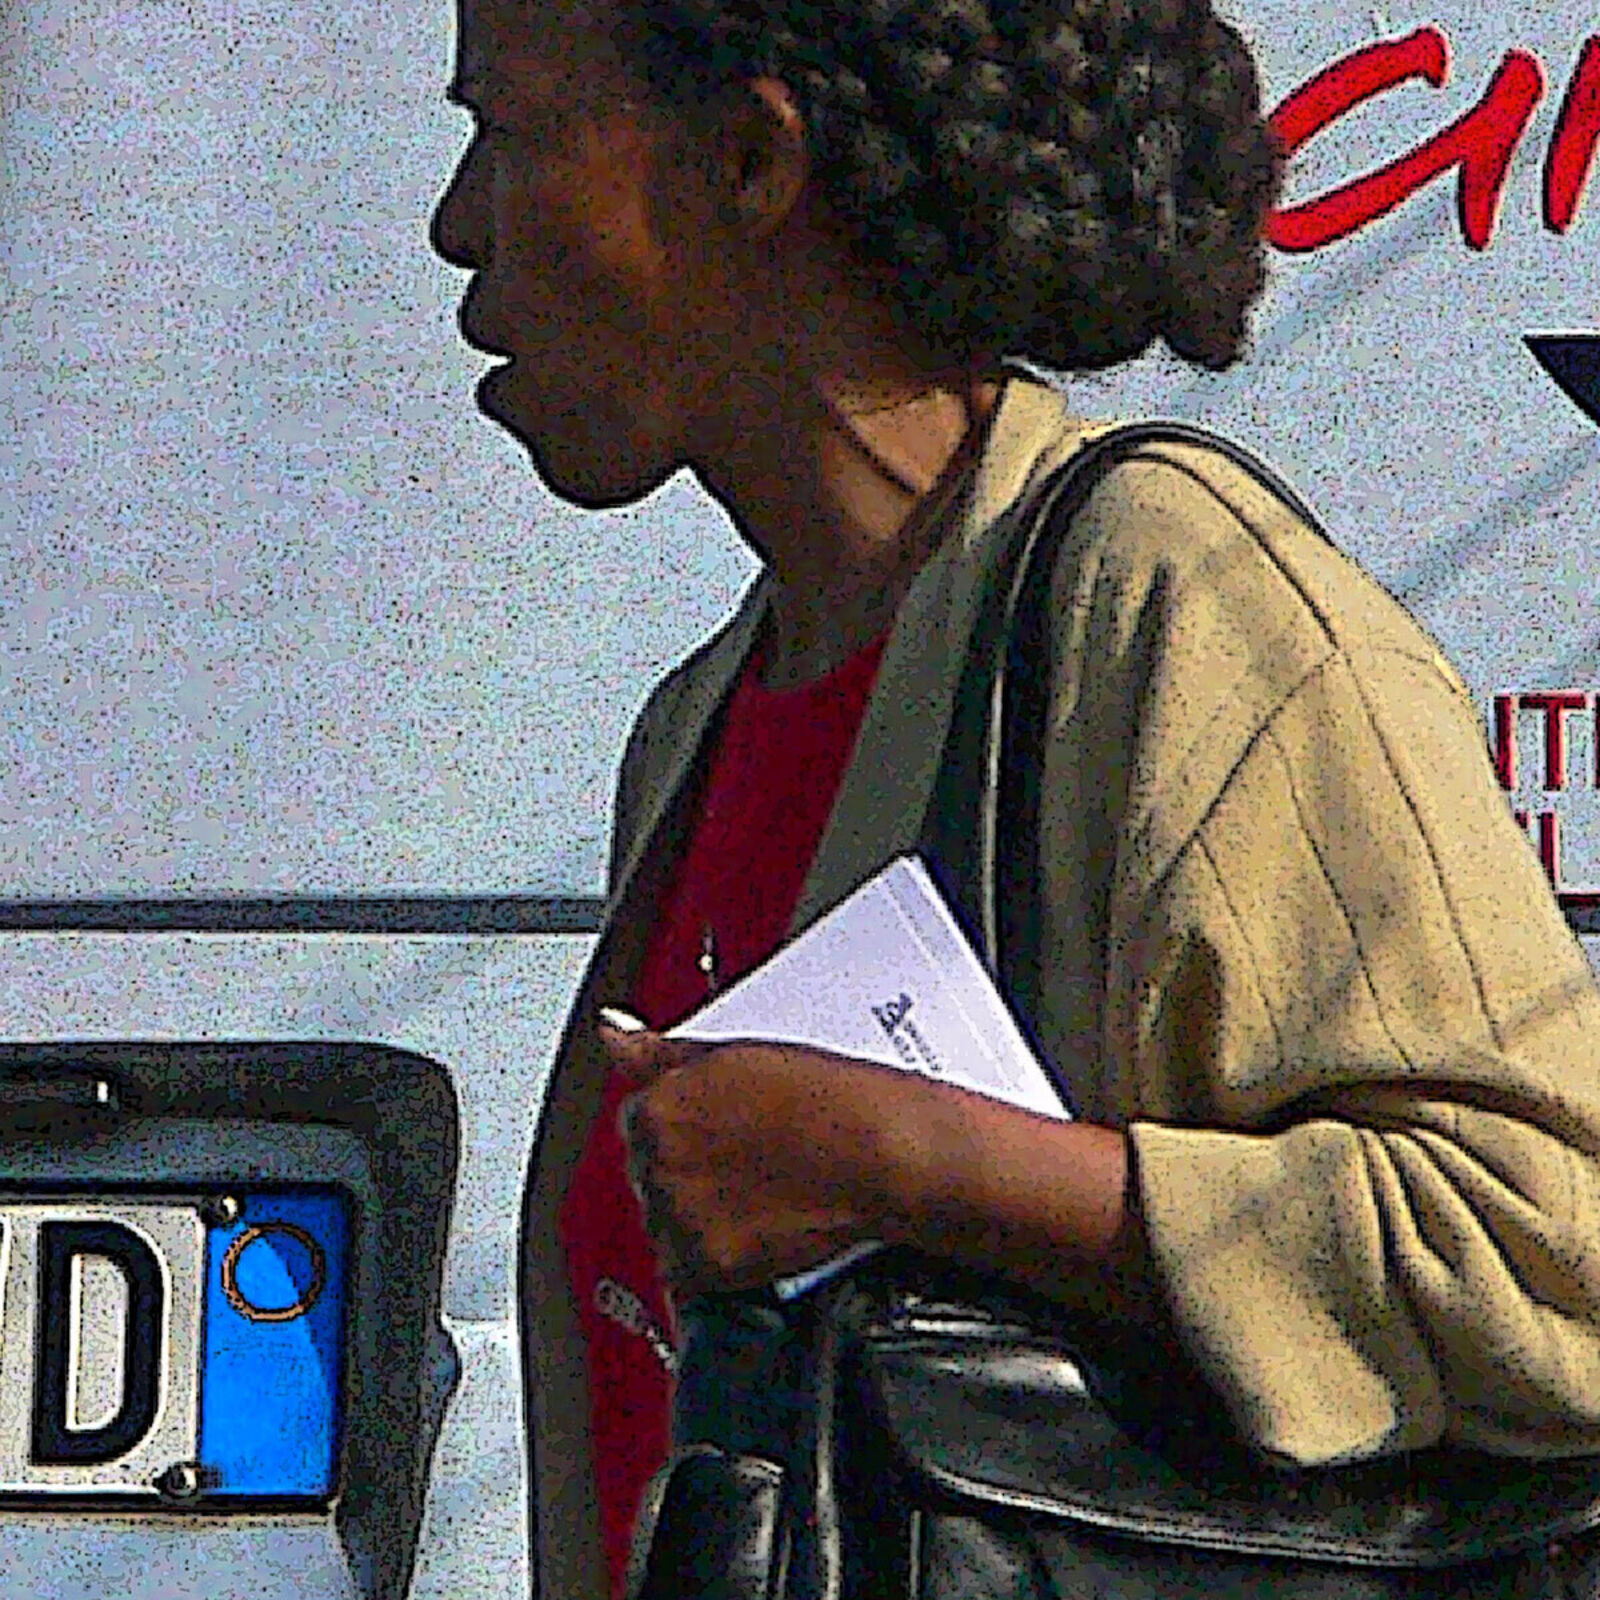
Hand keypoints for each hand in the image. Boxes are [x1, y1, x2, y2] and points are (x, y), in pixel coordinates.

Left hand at [597, 1010, 916, 1297]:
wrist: (885, 1157)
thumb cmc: (830, 1103)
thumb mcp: (739, 1055)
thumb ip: (663, 1053)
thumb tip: (613, 1032)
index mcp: (658, 1106)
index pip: (641, 1120)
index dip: (687, 1126)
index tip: (720, 1132)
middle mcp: (656, 1163)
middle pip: (651, 1171)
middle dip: (690, 1169)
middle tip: (750, 1162)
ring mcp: (678, 1218)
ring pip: (666, 1221)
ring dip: (699, 1214)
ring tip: (760, 1195)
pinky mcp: (704, 1268)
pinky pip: (685, 1273)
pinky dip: (714, 1260)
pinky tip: (758, 1229)